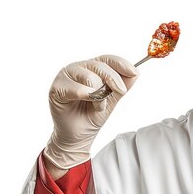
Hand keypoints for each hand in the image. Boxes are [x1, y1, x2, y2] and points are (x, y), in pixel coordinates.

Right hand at [44, 55, 138, 169]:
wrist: (80, 134)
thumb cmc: (93, 114)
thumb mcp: (113, 99)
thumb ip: (123, 85)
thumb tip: (136, 72)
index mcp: (92, 67)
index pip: (108, 59)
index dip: (122, 64)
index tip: (134, 72)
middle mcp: (78, 68)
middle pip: (100, 66)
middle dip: (113, 81)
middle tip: (119, 93)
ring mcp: (66, 76)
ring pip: (89, 77)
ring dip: (99, 95)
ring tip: (97, 105)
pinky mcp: (57, 88)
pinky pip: (75, 88)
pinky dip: (86, 96)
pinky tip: (87, 103)